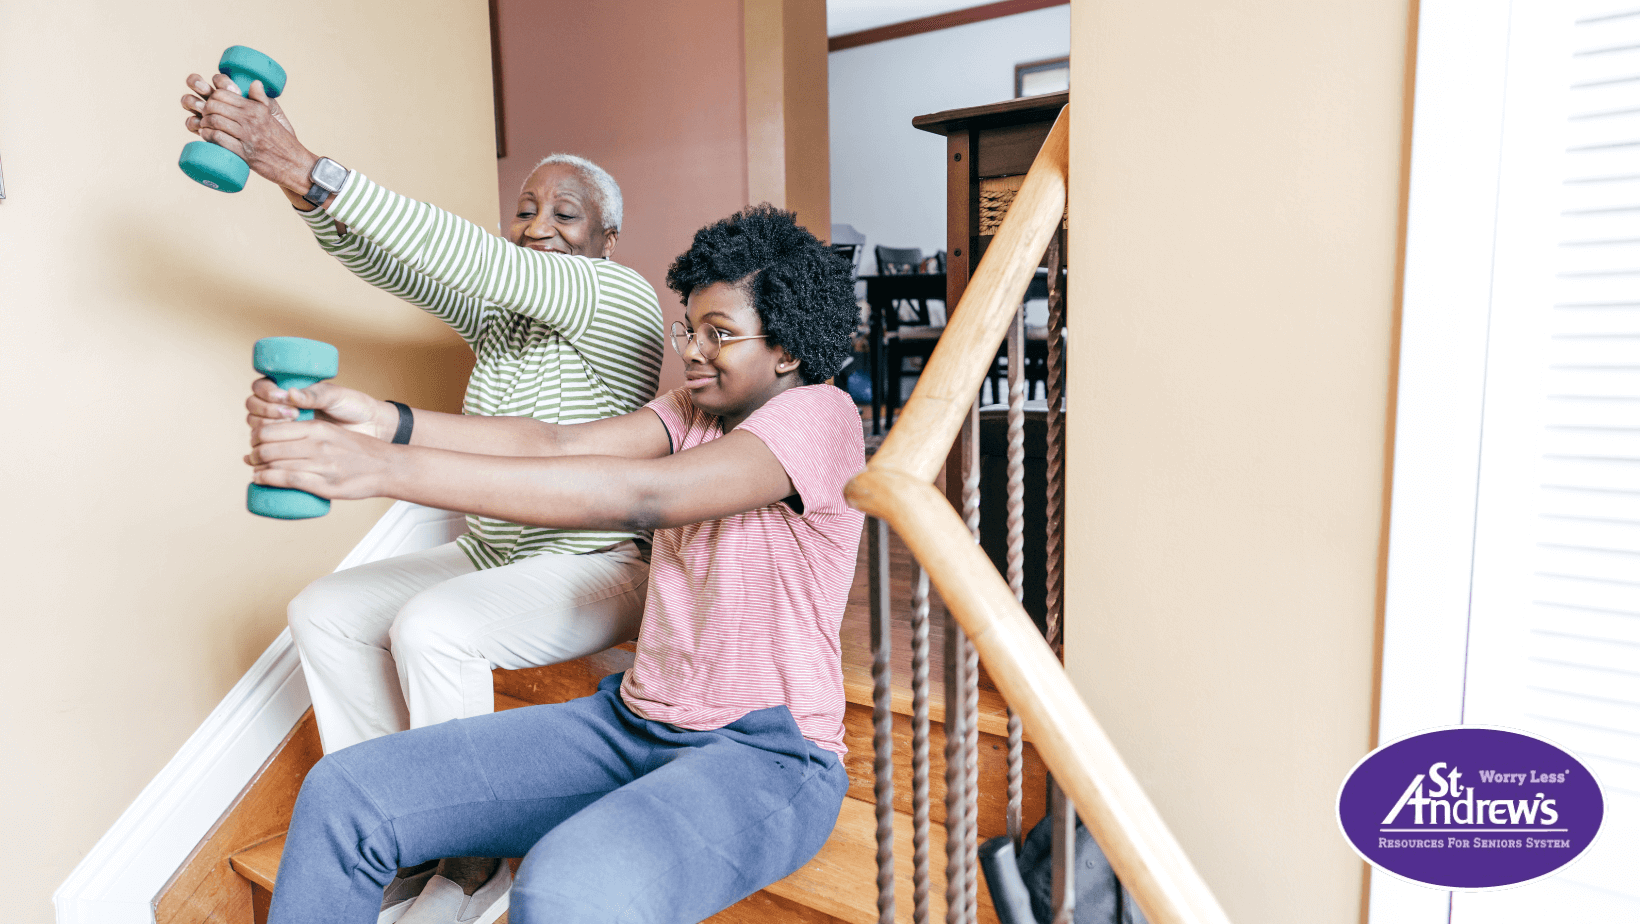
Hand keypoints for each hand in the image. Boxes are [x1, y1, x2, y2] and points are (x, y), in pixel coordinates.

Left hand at [181, 73, 316, 196]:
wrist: (295, 164)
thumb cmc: (282, 140)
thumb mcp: (273, 116)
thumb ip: (261, 99)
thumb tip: (254, 82)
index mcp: (256, 109)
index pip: (223, 93)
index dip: (212, 97)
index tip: (213, 104)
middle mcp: (251, 120)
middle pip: (215, 106)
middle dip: (206, 110)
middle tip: (206, 116)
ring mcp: (247, 137)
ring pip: (214, 121)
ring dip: (205, 123)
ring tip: (206, 126)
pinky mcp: (243, 153)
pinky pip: (218, 139)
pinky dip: (208, 136)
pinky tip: (207, 136)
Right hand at [247, 377, 394, 440]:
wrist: (369, 429)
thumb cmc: (352, 407)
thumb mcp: (335, 396)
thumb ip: (315, 394)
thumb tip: (291, 393)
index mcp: (289, 389)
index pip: (261, 387)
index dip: (265, 392)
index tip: (283, 398)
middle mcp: (281, 407)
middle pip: (253, 406)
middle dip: (265, 410)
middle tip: (290, 414)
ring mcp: (283, 428)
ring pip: (256, 426)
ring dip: (265, 427)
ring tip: (289, 428)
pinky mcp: (288, 447)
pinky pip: (267, 447)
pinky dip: (266, 448)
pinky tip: (277, 449)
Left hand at [247, 417, 397, 499]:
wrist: (389, 467)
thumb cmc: (362, 451)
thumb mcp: (334, 432)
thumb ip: (310, 434)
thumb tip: (282, 441)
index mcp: (318, 428)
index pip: (272, 429)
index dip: (257, 437)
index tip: (256, 443)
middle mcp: (316, 444)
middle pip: (268, 447)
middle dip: (254, 454)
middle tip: (253, 460)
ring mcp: (320, 465)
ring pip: (274, 463)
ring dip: (258, 469)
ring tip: (256, 471)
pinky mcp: (324, 484)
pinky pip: (287, 479)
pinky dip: (267, 479)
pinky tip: (259, 479)